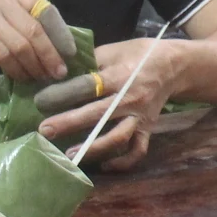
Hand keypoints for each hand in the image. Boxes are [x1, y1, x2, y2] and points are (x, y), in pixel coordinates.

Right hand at [0, 0, 66, 81]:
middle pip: (35, 29)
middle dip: (50, 54)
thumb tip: (50, 32)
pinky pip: (4, 55)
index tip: (68, 52)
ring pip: (21, 45)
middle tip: (59, 72)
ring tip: (41, 78)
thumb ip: (18, 7)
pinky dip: (16, 69)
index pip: (43, 8)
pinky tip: (21, 77)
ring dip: (34, 65)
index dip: (59, 32)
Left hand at [39, 36, 174, 172]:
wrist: (175, 66)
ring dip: (94, 148)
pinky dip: (122, 162)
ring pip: (118, 137)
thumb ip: (89, 62)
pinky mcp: (148, 129)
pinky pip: (137, 150)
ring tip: (70, 155)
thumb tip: (59, 74)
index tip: (41, 101)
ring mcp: (140, 117)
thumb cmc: (139, 55)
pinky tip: (103, 165)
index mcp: (119, 75)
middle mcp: (130, 98)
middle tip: (44, 131)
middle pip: (98, 114)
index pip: (88, 85)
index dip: (64, 93)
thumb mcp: (113, 50)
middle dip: (69, 123)